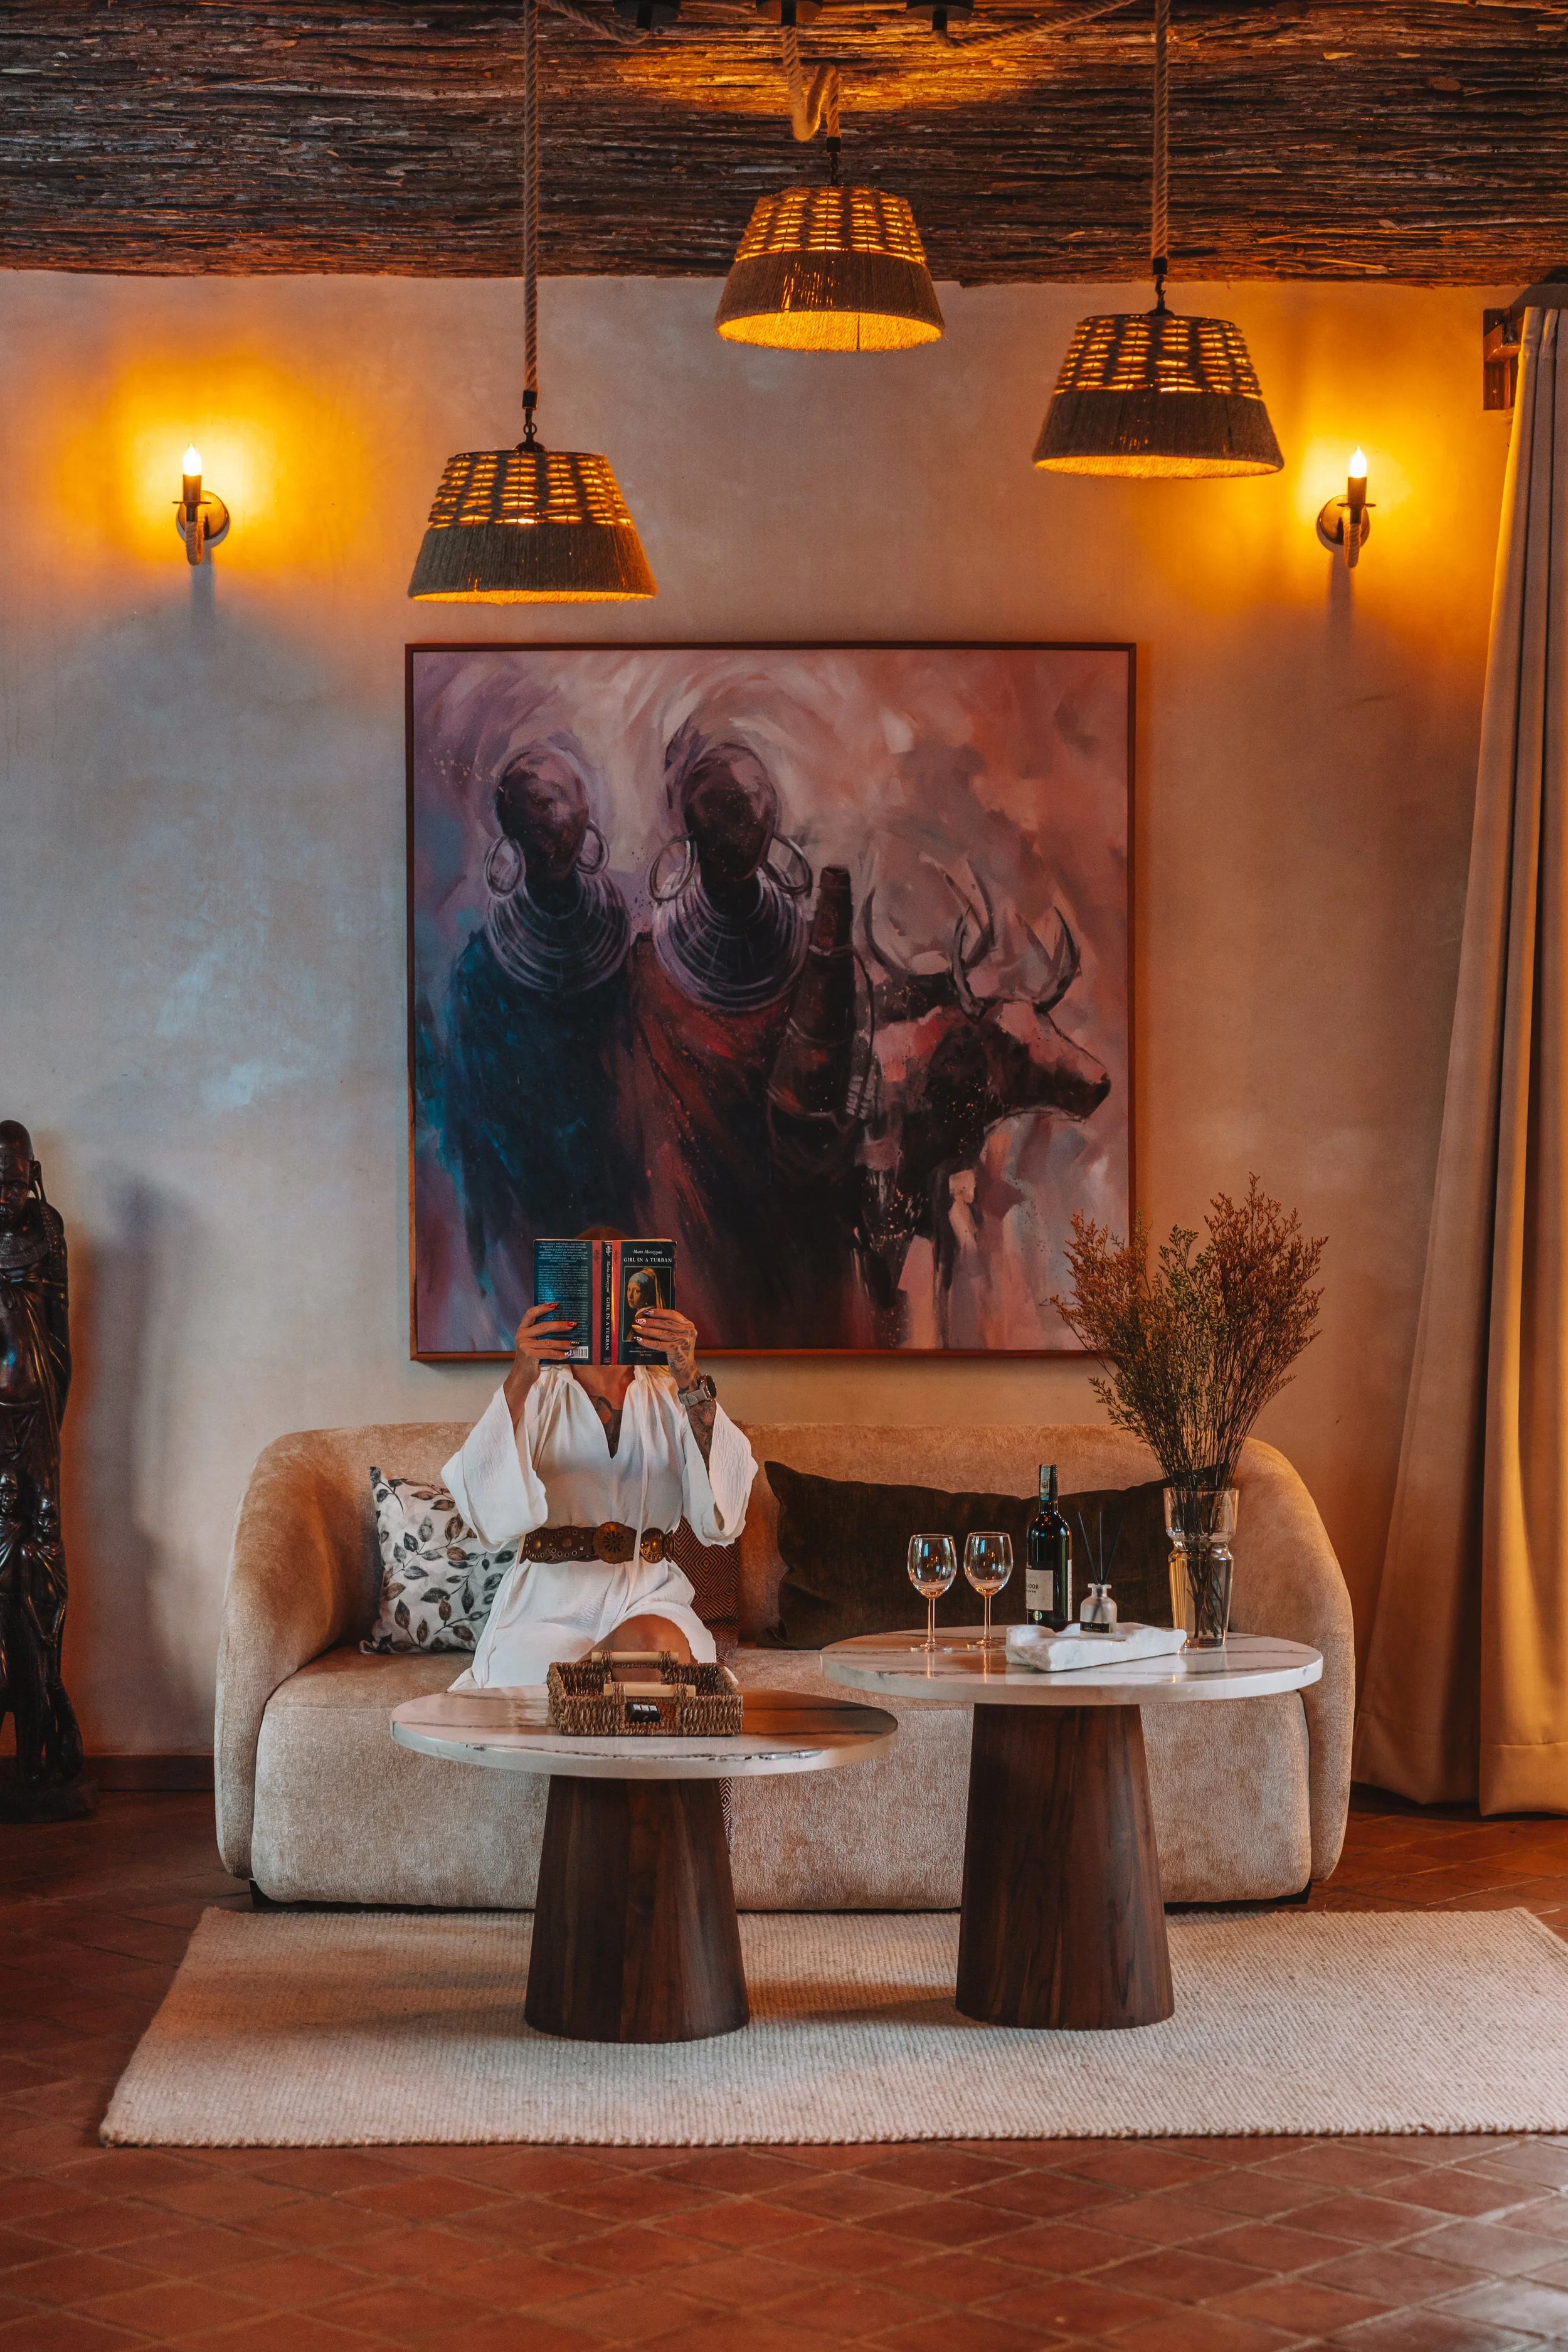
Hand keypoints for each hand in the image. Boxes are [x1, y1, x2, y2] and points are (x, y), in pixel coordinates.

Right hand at [504, 1301, 578, 1420]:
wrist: (522, 1376)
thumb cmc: (531, 1357)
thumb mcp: (533, 1343)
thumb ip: (541, 1334)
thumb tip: (564, 1324)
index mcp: (522, 1329)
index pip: (531, 1313)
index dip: (543, 1307)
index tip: (556, 1304)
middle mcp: (521, 1335)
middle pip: (544, 1326)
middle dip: (560, 1325)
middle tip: (573, 1325)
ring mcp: (524, 1346)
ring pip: (549, 1341)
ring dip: (564, 1342)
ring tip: (576, 1343)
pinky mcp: (529, 1356)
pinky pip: (548, 1353)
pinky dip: (560, 1354)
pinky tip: (568, 1354)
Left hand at [633, 1307, 698, 1385]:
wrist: (686, 1369)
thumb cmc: (679, 1352)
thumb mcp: (680, 1337)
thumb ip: (671, 1328)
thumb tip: (651, 1320)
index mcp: (688, 1325)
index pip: (673, 1314)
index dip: (659, 1312)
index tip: (648, 1312)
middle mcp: (688, 1332)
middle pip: (666, 1323)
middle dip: (651, 1321)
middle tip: (639, 1321)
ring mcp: (683, 1341)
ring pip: (662, 1333)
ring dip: (647, 1330)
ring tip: (637, 1328)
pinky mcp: (676, 1350)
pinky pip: (659, 1344)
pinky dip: (648, 1342)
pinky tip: (640, 1340)